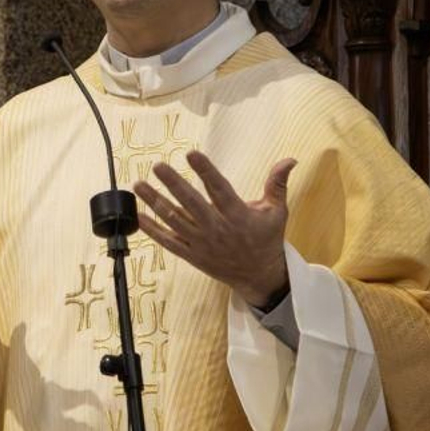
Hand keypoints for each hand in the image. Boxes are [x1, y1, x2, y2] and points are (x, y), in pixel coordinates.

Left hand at [132, 151, 295, 308]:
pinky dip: (152, 229)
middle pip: (191, 203)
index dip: (206, 171)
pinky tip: (138, 215)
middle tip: (157, 166)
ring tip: (139, 184)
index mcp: (238, 215)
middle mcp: (217, 229)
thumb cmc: (267, 239)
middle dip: (173, 184)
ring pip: (174, 220)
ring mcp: (202, 243)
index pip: (219, 189)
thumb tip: (290, 159)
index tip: (191, 154)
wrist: (258, 276)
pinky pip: (168, 241)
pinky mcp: (192, 254)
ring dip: (155, 202)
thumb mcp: (277, 212)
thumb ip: (277, 184)